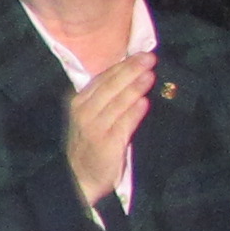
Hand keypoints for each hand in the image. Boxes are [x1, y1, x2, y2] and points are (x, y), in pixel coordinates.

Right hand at [67, 50, 156, 209]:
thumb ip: (106, 98)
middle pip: (110, 86)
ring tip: (150, 75)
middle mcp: (84, 112)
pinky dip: (133, 113)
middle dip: (130, 70)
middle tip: (149, 58)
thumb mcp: (90, 116)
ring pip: (117, 103)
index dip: (122, 65)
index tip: (140, 53)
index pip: (103, 78)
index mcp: (79, 102)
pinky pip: (122, 125)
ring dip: (134, 88)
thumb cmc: (90, 143)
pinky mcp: (106, 143)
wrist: (80, 177)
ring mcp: (94, 127)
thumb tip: (132, 76)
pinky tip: (144, 103)